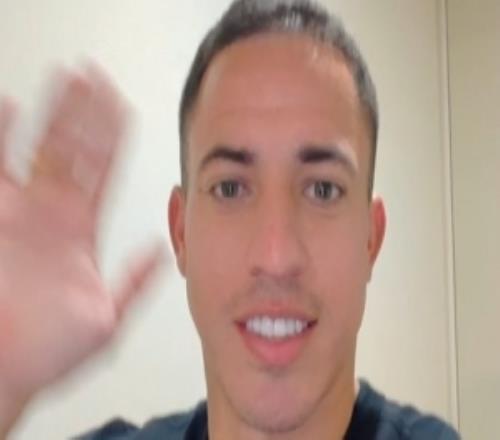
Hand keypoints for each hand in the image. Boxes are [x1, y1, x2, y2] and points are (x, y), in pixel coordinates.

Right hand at [0, 65, 164, 404]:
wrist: (4, 370)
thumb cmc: (49, 352)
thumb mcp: (108, 316)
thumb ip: (136, 282)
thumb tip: (162, 252)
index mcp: (79, 231)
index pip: (102, 170)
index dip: (112, 137)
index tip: (121, 106)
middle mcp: (51, 214)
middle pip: (73, 149)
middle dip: (86, 113)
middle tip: (97, 77)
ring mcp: (18, 211)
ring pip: (37, 147)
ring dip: (52, 113)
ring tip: (67, 79)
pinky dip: (1, 137)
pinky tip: (10, 108)